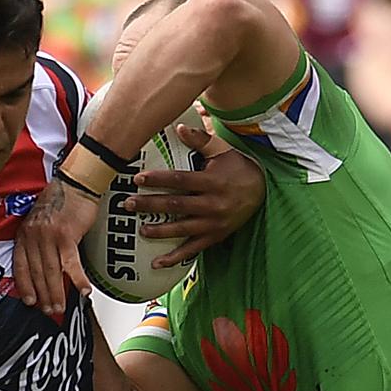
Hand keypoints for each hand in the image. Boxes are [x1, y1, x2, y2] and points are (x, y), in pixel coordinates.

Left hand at [14, 178, 96, 313]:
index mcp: (25, 233)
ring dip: (57, 292)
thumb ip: (37, 241)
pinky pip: (71, 263)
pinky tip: (83, 290)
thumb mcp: (40, 220)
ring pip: (51, 271)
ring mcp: (49, 236)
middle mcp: (34, 235)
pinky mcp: (66, 235)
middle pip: (36, 272)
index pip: (20, 265)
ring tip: (61, 307)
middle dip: (42, 295)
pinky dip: (77, 279)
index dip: (24, 286)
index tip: (29, 301)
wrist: (76, 183)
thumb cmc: (61, 200)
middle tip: (49, 311)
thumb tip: (44, 266)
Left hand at [124, 125, 264, 267]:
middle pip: (177, 205)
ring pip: (182, 229)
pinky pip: (193, 249)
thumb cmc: (237, 167)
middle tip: (128, 204)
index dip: (158, 179)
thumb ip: (201, 140)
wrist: (262, 191)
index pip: (181, 180)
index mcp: (212, 182)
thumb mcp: (222, 150)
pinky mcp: (215, 236)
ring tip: (141, 229)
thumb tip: (178, 127)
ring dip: (160, 231)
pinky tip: (157, 263)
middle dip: (151, 205)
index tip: (138, 179)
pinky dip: (175, 258)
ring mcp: (214, 223)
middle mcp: (213, 204)